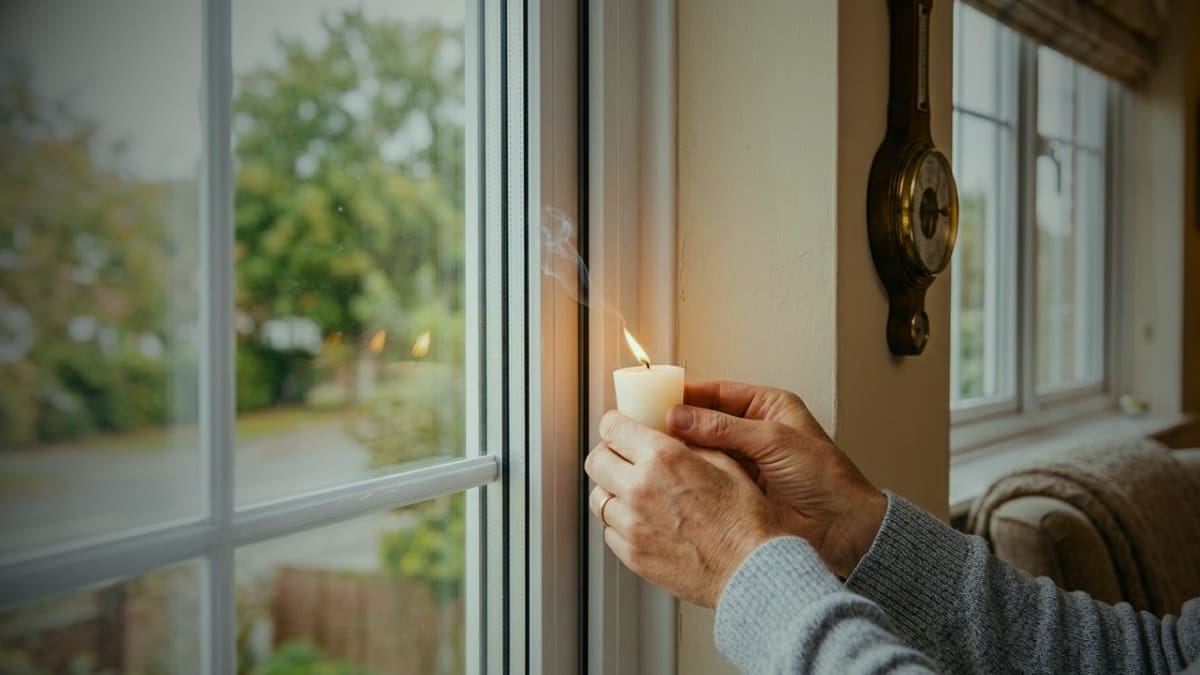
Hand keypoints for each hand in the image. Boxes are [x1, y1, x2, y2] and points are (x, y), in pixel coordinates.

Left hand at [585, 411, 788, 607]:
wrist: (752, 569)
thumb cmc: (747, 521)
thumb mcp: (725, 464)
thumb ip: (690, 447)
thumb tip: (673, 439)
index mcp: (663, 459)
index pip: (613, 429)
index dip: (615, 426)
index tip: (619, 430)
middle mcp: (640, 488)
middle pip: (596, 461)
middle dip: (608, 456)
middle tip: (623, 460)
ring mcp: (632, 524)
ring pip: (599, 498)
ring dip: (613, 492)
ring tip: (636, 496)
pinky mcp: (632, 554)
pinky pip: (610, 531)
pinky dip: (621, 525)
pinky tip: (644, 524)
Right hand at [669, 381, 886, 577]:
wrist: (844, 529)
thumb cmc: (827, 479)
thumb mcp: (775, 441)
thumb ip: (725, 428)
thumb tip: (680, 416)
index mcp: (767, 407)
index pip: (717, 393)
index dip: (686, 396)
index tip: (656, 400)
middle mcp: (752, 433)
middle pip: (704, 421)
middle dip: (676, 424)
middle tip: (645, 425)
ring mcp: (744, 463)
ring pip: (702, 451)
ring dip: (679, 452)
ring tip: (650, 451)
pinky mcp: (737, 491)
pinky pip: (706, 478)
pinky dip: (688, 477)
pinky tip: (669, 477)